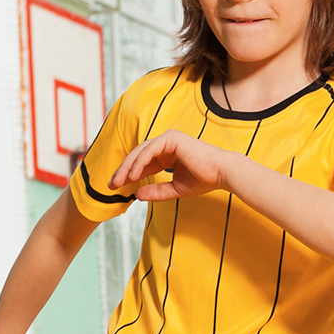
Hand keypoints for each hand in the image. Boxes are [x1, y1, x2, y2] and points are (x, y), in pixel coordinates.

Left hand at [110, 130, 231, 202]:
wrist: (221, 173)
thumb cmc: (204, 180)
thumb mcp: (175, 189)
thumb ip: (157, 191)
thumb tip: (137, 195)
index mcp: (168, 153)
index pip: (143, 163)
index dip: (129, 175)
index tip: (117, 187)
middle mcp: (166, 143)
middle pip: (138, 156)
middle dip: (123, 170)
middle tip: (111, 185)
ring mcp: (168, 139)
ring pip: (141, 152)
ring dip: (127, 167)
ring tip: (118, 182)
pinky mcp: (171, 138)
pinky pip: (150, 151)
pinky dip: (139, 163)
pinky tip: (132, 176)